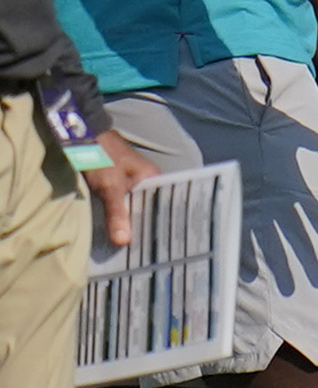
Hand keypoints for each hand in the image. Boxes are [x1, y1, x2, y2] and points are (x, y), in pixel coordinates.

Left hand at [81, 128, 156, 249]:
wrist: (81, 137)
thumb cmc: (102, 157)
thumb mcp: (110, 188)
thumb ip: (117, 214)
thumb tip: (123, 242)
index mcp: (154, 178)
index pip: (165, 205)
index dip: (162, 224)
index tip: (161, 245)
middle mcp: (147, 180)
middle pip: (149, 208)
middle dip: (145, 226)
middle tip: (146, 250)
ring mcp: (132, 181)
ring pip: (135, 206)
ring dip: (131, 221)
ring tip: (134, 245)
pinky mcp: (117, 183)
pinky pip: (123, 203)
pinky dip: (120, 214)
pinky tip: (119, 228)